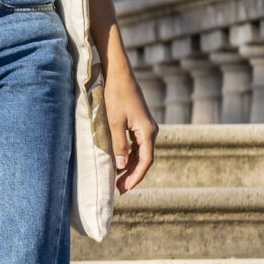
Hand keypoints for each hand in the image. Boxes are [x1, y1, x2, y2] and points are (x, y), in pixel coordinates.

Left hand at [103, 57, 157, 193]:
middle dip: (132, 175)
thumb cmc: (115, 96)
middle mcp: (150, 130)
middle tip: (119, 189)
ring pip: (140, 152)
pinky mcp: (138, 123)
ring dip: (130, 166)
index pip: (145, 161)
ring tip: (118, 179)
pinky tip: (119, 162)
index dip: (136, 176)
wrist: (119, 74)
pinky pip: (136, 144)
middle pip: (144, 159)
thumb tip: (121, 166)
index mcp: (147, 132)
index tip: (125, 188)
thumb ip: (118, 144)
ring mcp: (145, 127)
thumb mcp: (113, 122)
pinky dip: (129, 155)